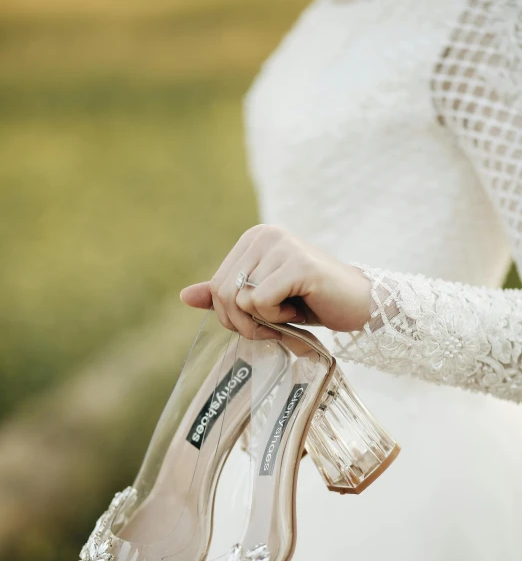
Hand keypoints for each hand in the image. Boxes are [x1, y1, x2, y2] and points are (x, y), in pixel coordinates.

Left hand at [180, 224, 371, 338]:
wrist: (358, 303)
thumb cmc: (310, 300)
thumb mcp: (262, 298)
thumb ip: (226, 294)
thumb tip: (185, 296)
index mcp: (253, 238)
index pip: (215, 285)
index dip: (230, 315)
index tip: (258, 321)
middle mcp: (265, 235)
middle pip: (223, 292)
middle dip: (242, 322)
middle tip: (271, 325)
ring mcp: (282, 247)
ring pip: (241, 299)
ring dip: (263, 321)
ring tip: (289, 312)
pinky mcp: (298, 265)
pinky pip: (261, 302)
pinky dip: (277, 317)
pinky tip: (298, 307)